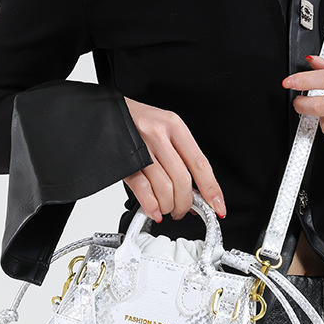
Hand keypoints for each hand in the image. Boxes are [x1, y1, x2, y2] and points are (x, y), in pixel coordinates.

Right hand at [122, 97, 225, 221]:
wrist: (106, 113)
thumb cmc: (137, 122)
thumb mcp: (165, 129)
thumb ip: (180, 156)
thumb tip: (196, 191)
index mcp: (174, 126)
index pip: (200, 164)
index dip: (211, 189)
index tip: (218, 206)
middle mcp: (159, 135)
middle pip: (182, 180)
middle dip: (185, 203)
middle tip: (183, 210)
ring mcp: (141, 148)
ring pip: (164, 188)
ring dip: (168, 206)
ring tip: (166, 208)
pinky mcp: (124, 161)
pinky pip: (142, 189)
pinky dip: (151, 205)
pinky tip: (154, 210)